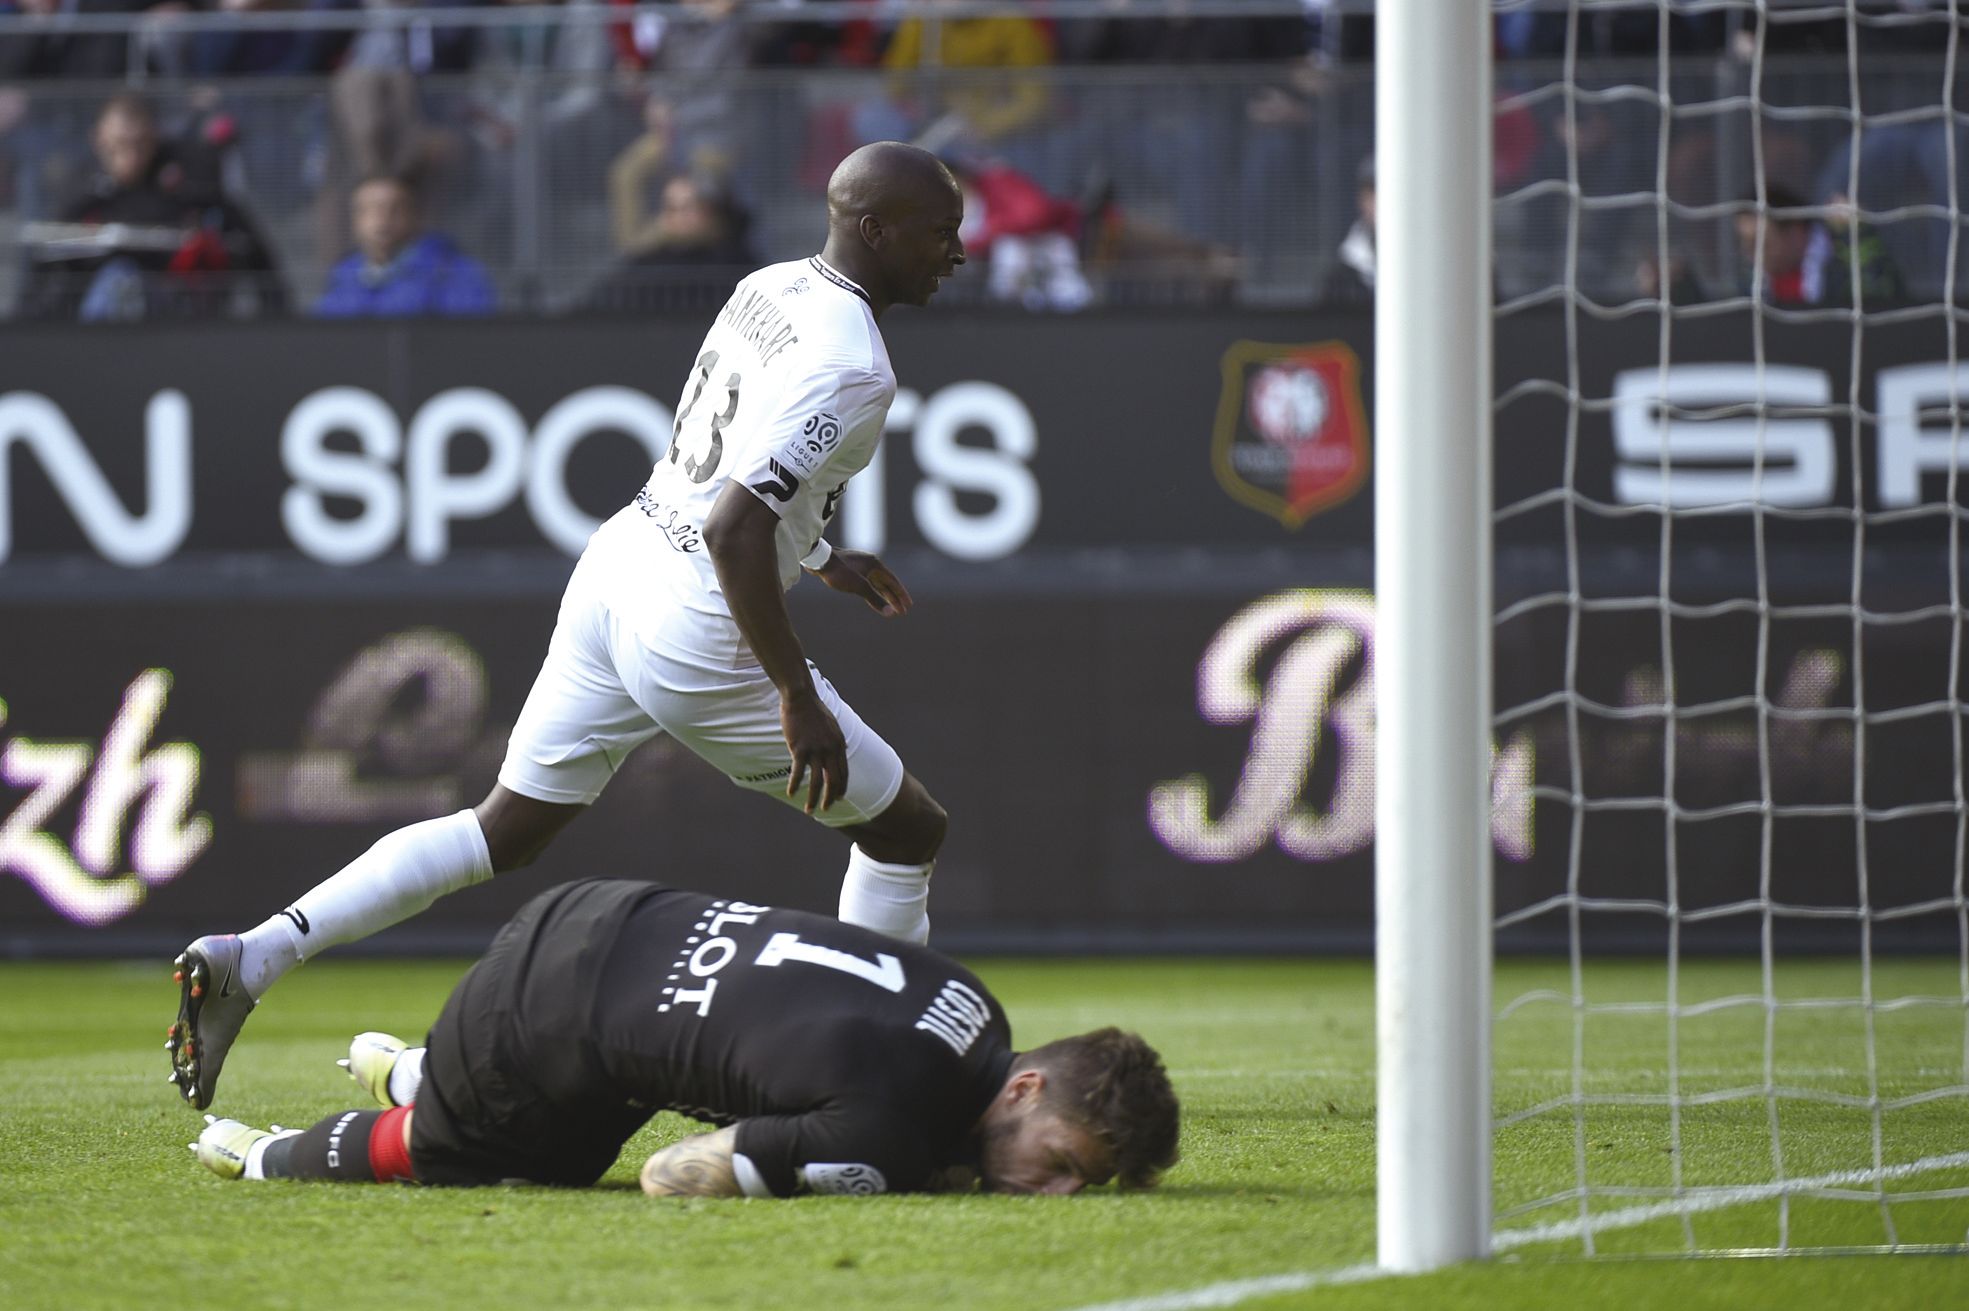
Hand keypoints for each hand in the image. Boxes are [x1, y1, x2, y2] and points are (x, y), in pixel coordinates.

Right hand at [781, 688, 847, 813]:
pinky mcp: (799, 748)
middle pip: (833, 780)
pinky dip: (794, 784)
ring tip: (809, 810)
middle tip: (825, 809)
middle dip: (830, 798)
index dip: (841, 787)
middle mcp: (830, 749)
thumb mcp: (832, 724)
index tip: (838, 799)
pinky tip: (791, 793)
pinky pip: (798, 772)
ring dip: (813, 798)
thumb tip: (842, 749)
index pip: (843, 772)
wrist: (801, 698)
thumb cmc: (814, 710)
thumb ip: (837, 740)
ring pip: (816, 781)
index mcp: (839, 744)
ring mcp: (815, 750)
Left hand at [814, 549, 912, 617]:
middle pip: (886, 584)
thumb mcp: (859, 587)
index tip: (908, 606)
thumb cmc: (838, 572)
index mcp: (875, 564)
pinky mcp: (851, 571)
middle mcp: (870, 564)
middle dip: (894, 598)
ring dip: (884, 596)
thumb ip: (875, 600)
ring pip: (876, 584)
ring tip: (891, 609)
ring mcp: (861, 567)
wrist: (818, 560)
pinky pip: (867, 584)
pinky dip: (873, 592)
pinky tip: (874, 599)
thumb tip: (890, 613)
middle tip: (902, 611)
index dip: (901, 595)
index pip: (893, 582)